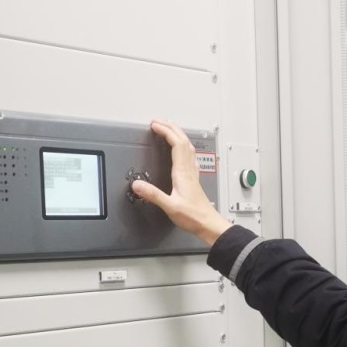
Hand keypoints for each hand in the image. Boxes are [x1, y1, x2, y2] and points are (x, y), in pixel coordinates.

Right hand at [133, 120, 231, 247]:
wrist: (209, 224)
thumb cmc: (193, 216)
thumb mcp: (170, 206)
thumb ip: (153, 195)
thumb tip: (137, 185)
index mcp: (182, 172)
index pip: (176, 144)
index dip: (166, 131)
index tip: (155, 125)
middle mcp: (189, 170)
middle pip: (183, 141)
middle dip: (171, 128)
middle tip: (159, 122)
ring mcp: (193, 174)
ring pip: (187, 147)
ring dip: (178, 135)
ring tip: (169, 129)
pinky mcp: (193, 180)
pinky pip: (189, 156)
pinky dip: (183, 147)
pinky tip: (182, 150)